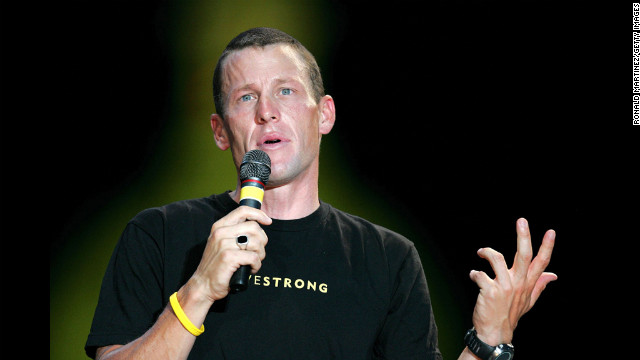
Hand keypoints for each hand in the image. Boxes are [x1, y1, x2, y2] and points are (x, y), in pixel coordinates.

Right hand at [188, 206, 271, 301]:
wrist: (203, 285)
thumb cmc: (216, 266)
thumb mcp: (221, 244)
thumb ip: (235, 233)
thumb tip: (257, 228)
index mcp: (219, 227)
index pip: (243, 211)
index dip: (259, 214)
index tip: (268, 221)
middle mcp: (220, 233)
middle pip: (254, 228)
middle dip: (262, 241)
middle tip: (258, 252)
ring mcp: (224, 244)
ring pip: (256, 242)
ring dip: (260, 254)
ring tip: (253, 262)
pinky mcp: (229, 257)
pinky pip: (254, 257)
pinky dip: (256, 265)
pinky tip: (250, 269)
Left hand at [469, 218, 556, 344]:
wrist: (495, 333)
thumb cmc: (510, 314)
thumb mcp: (529, 301)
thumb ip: (539, 285)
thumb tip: (554, 275)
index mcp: (528, 283)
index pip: (541, 262)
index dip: (547, 247)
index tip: (551, 231)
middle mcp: (518, 283)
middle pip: (524, 255)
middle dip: (524, 236)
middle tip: (522, 220)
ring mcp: (504, 287)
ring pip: (497, 259)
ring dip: (487, 252)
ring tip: (481, 252)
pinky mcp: (490, 291)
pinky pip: (480, 274)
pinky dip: (474, 273)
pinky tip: (473, 275)